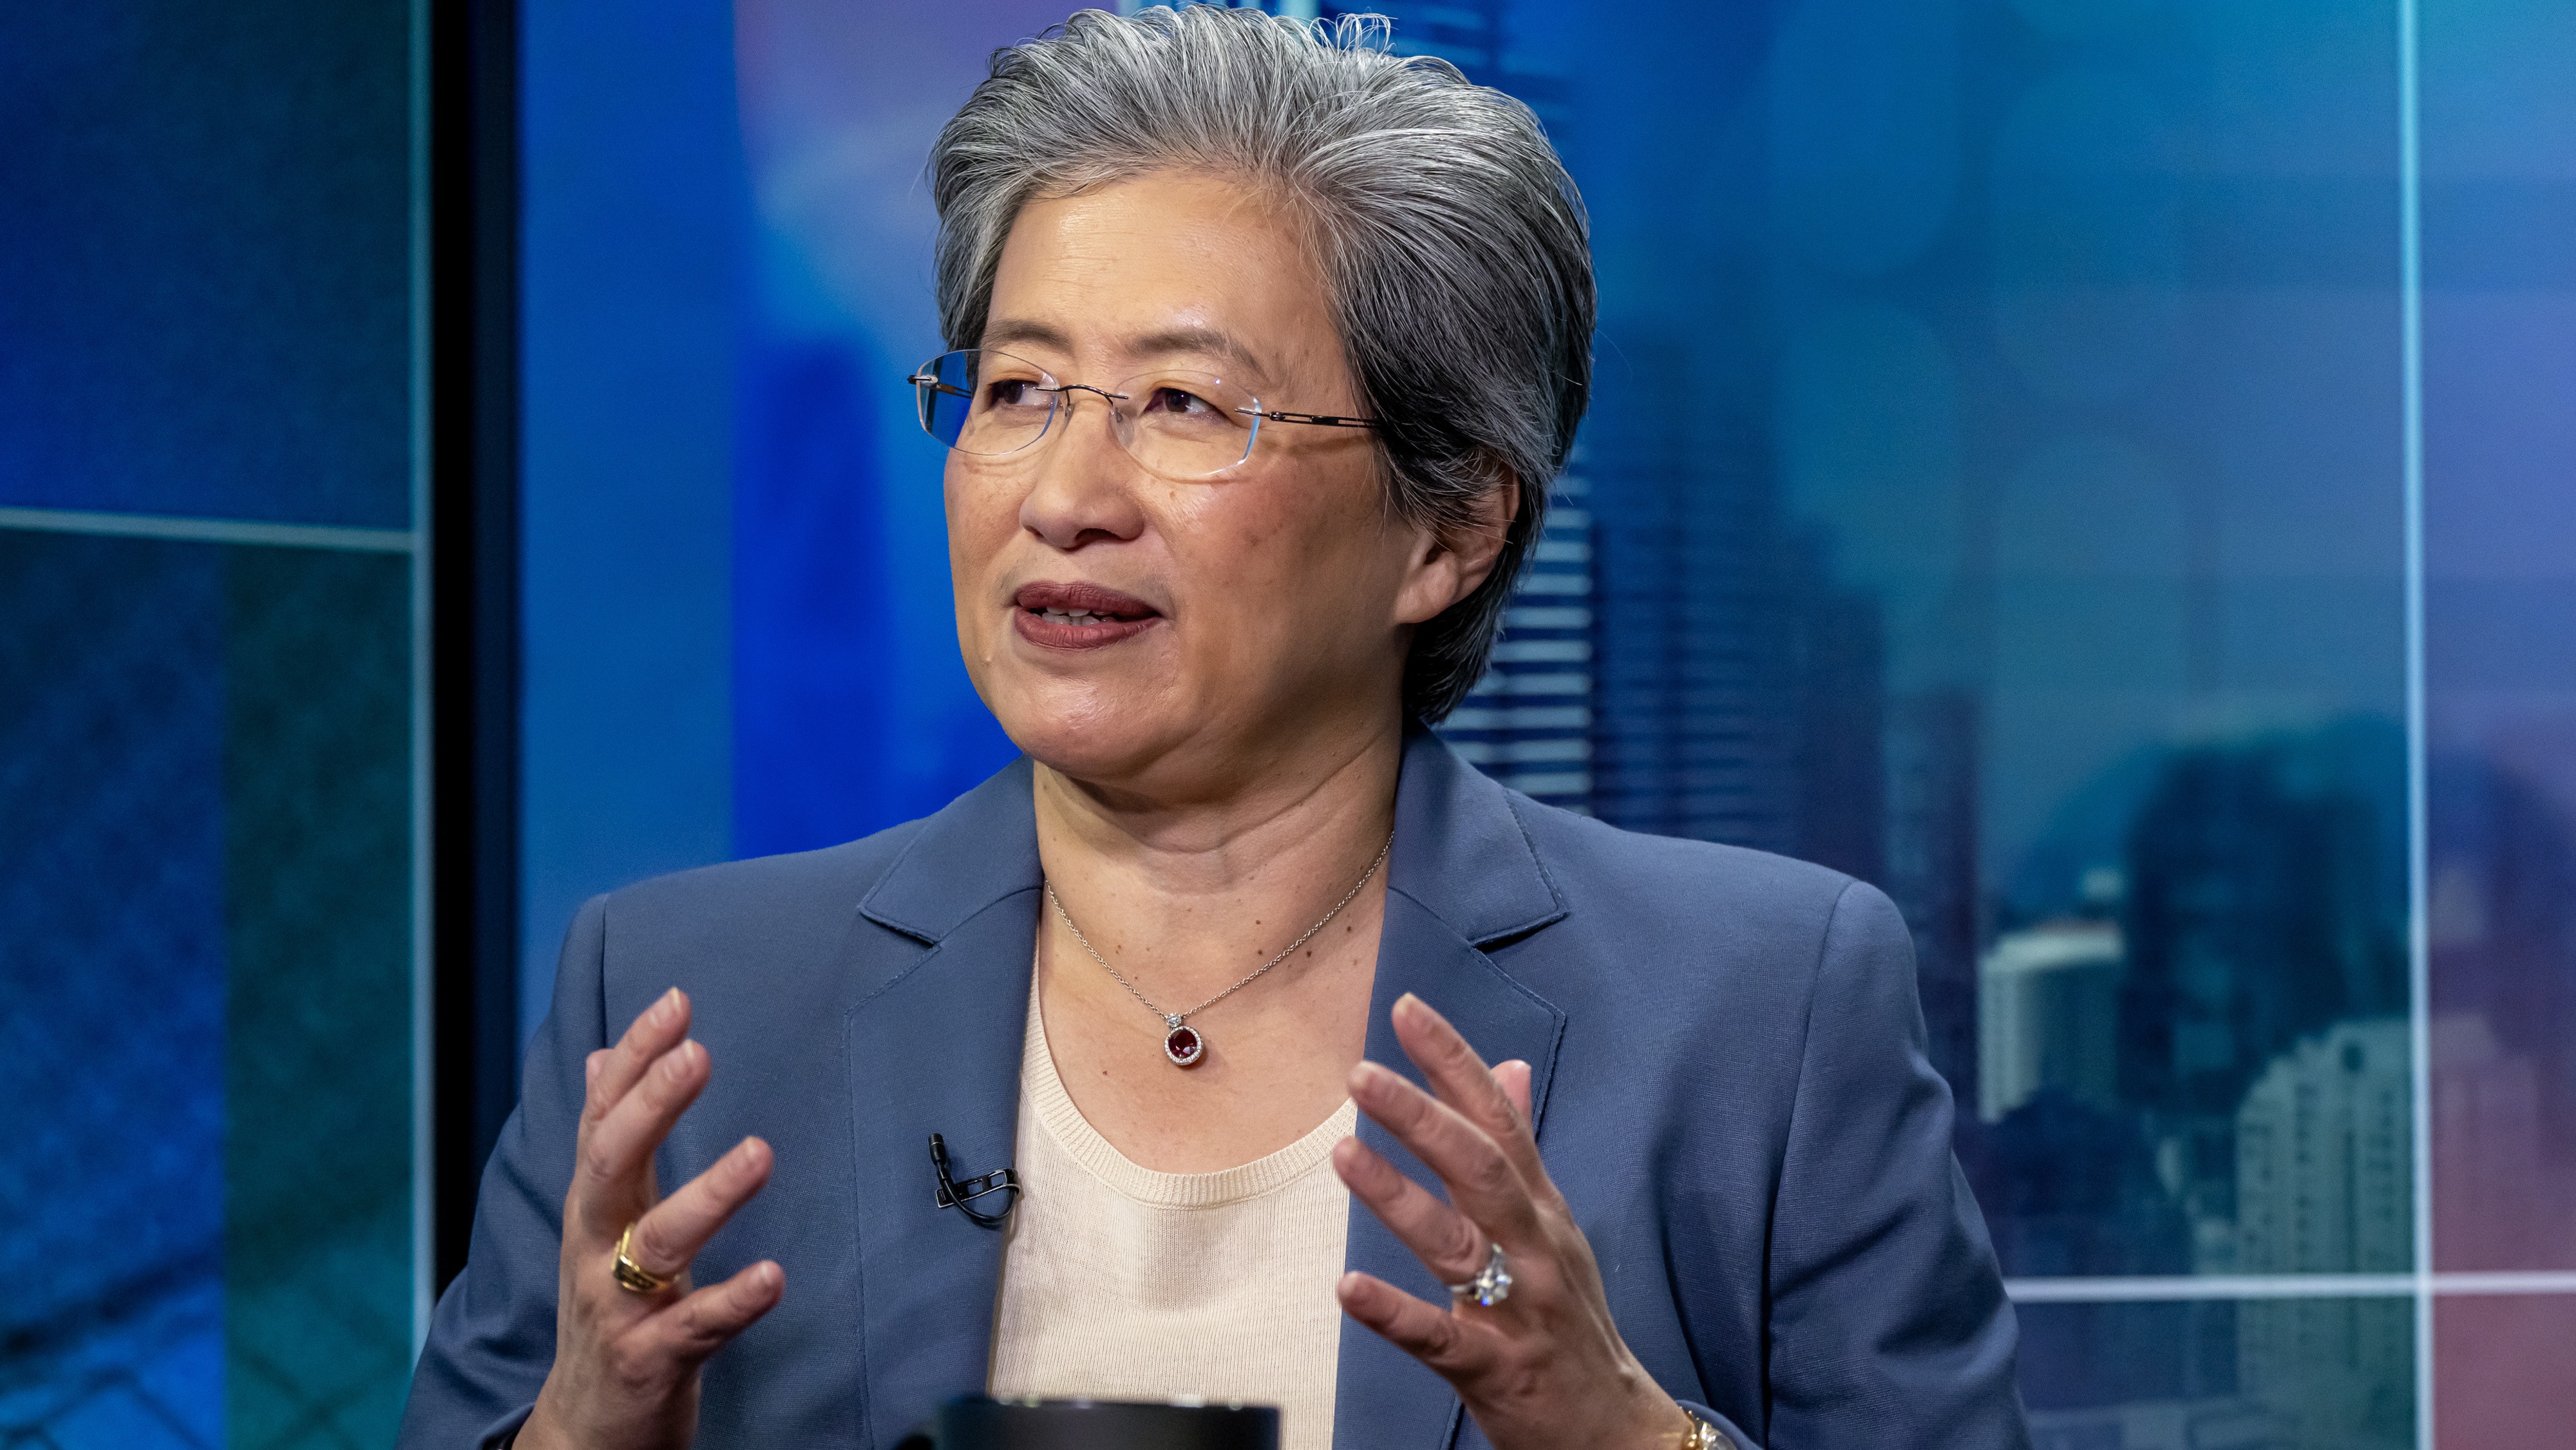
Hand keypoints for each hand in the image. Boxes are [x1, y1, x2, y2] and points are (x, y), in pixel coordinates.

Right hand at [517, 989, 781, 1449]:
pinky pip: (694, 1327)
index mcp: (594, 1204)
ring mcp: (618, 1305)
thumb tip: (597, 1058)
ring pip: (655, 1244)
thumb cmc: (609, 1306)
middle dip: (650, 1105)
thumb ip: (609, 1141)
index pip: (603, 1115)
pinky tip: (773, 1276)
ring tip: (759, 1153)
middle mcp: (595, 1247)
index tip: (676, 1001)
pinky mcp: (650, 1361)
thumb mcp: (603, 1219)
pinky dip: (733, 1301)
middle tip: (697, 1054)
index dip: (633, 1058)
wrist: (586, 1428)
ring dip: (708, 1196)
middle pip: (611, 1163)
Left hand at [1334, 994, 1687, 1449]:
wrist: (1615, 1430)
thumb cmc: (1569, 1319)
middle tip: (1362, 1074)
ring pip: (1460, 1244)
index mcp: (1540, 1207)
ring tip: (1343, 1154)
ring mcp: (1519, 1308)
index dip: (1454, 1062)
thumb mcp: (1553, 1225)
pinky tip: (1348, 1287)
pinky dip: (1395, 1312)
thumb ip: (1521, 1145)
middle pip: (1482, 1168)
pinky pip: (1441, 1338)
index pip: (1499, 1118)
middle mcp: (1534, 1246)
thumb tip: (1508, 1068)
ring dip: (1400, 1197)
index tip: (1406, 1010)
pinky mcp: (1497, 1369)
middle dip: (1423, 1116)